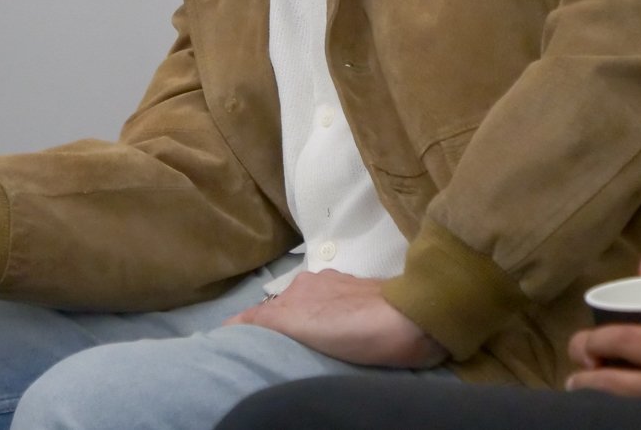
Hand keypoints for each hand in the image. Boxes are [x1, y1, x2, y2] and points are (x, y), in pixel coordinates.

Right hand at [225, 269, 447, 367]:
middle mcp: (319, 284)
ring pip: (319, 314)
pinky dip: (337, 331)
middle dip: (283, 330)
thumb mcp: (295, 321)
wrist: (416, 320)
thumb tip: (224, 326)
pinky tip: (343, 347)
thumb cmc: (353, 324)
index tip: (246, 350)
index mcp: (299, 287)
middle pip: (291, 311)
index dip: (254, 329)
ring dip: (312, 330)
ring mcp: (348, 292)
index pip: (265, 311)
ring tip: (310, 355)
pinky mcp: (373, 306)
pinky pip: (344, 320)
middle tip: (280, 357)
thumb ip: (261, 320)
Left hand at [567, 324, 640, 410]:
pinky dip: (618, 415)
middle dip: (583, 380)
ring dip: (596, 402)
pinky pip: (635, 421)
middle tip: (574, 378)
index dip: (593, 342)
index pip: (627, 339)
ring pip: (619, 408)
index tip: (583, 345)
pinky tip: (609, 414)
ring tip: (584, 396)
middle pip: (612, 384)